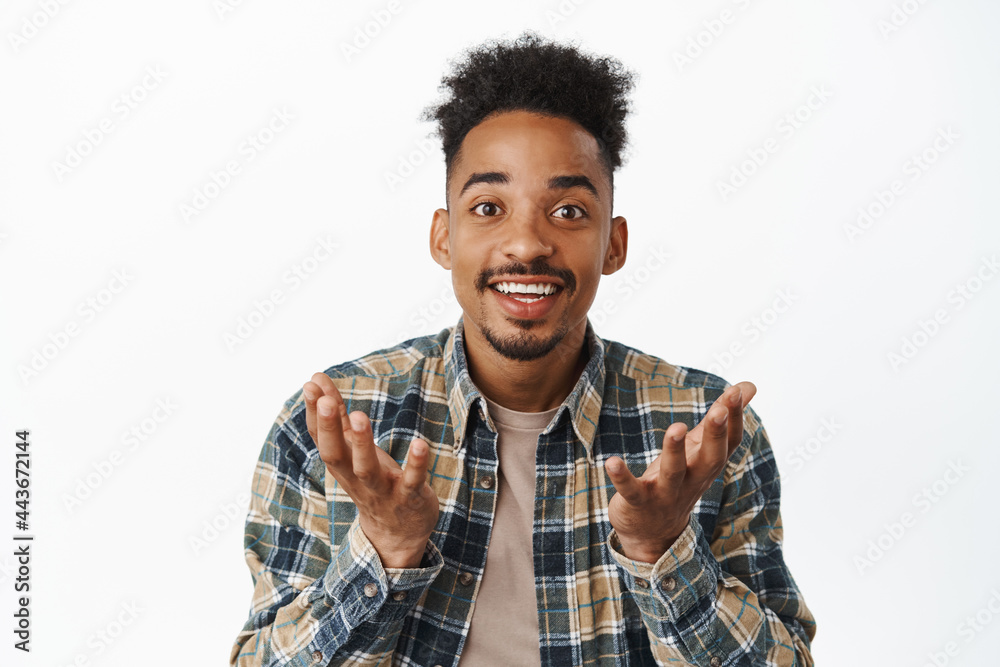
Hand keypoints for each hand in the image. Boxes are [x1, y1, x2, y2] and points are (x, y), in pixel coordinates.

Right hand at [303, 373, 438, 567]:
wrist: (397, 535)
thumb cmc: (374, 482)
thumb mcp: (353, 450)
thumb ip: (339, 417)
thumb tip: (316, 381)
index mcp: (342, 465)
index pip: (321, 439)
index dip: (315, 414)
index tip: (310, 385)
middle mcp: (356, 479)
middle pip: (335, 456)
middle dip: (329, 429)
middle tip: (327, 401)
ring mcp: (382, 491)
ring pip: (366, 470)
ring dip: (362, 445)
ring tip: (360, 416)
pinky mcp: (409, 498)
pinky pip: (412, 482)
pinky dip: (415, 464)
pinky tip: (420, 443)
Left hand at [605, 382, 756, 562]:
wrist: (654, 534)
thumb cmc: (680, 480)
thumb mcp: (700, 449)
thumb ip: (720, 419)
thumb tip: (750, 386)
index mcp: (706, 465)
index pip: (729, 443)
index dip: (735, 419)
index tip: (737, 392)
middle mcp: (692, 480)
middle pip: (710, 459)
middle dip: (716, 435)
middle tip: (719, 410)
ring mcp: (666, 493)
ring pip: (673, 473)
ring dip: (674, 450)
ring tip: (676, 427)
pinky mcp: (639, 502)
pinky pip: (631, 490)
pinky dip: (622, 477)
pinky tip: (611, 461)